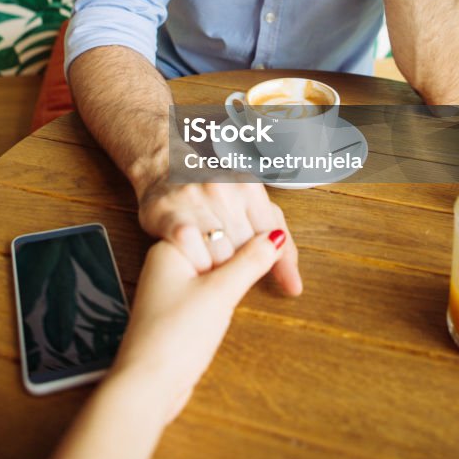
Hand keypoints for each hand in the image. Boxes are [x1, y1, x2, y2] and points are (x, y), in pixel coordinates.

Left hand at [115, 232, 286, 421]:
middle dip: (246, 254)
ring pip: (217, 268)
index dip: (251, 234)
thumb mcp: (220, 293)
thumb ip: (250, 261)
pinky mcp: (180, 308)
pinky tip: (234, 300)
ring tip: (257, 280)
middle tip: (273, 264)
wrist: (146, 387)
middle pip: (219, 246)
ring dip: (239, 274)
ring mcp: (173, 286)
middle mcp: (169, 262)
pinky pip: (210, 288)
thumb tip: (274, 239)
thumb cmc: (172, 339)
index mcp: (172, 246)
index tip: (276, 245)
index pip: (219, 225)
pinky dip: (228, 292)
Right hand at [138, 176, 301, 295]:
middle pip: (244, 251)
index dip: (270, 261)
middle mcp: (222, 188)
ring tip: (210, 258)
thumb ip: (281, 249)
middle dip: (239, 263)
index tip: (272, 280)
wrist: (163, 170)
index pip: (270, 237)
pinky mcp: (167, 211)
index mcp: (248, 186)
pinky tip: (192, 256)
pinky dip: (194, 261)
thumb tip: (294, 287)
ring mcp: (193, 197)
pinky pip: (190, 251)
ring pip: (218, 256)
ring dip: (216, 266)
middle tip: (229, 261)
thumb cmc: (215, 197)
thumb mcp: (255, 214)